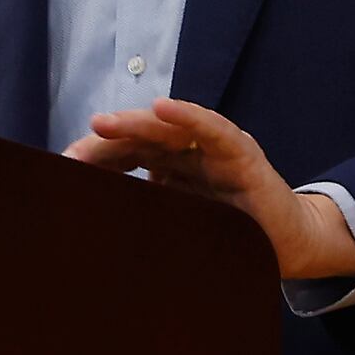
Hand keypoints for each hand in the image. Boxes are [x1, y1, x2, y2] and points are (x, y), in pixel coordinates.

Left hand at [62, 96, 354, 280]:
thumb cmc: (233, 233)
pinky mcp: (242, 153)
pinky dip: (190, 117)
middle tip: (72, 154)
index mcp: (168, 167)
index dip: (97, 159)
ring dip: (135, 123)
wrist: (290, 245)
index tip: (64, 168)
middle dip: (105, 143)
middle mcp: (186, 151)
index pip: (126, 156)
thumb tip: (93, 218)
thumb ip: (149, 215)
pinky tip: (164, 109)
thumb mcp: (182, 223)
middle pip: (139, 138)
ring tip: (103, 123)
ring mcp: (212, 148)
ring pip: (169, 128)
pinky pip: (215, 130)